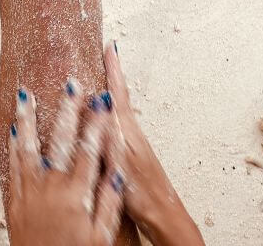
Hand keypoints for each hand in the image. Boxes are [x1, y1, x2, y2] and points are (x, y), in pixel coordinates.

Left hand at [9, 81, 123, 245]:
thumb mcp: (101, 236)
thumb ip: (109, 203)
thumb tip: (117, 172)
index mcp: (76, 193)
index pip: (90, 149)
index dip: (96, 122)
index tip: (101, 100)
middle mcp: (52, 186)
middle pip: (61, 140)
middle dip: (67, 109)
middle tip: (70, 84)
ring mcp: (31, 191)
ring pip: (30, 146)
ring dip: (30, 118)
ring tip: (27, 94)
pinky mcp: (17, 199)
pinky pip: (15, 165)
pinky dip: (14, 144)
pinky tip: (14, 128)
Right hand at [104, 42, 204, 245]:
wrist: (163, 216)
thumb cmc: (143, 193)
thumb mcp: (120, 162)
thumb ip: (108, 134)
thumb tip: (99, 104)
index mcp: (127, 130)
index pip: (118, 92)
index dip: (113, 69)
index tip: (111, 46)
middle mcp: (130, 132)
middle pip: (119, 96)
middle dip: (111, 74)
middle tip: (106, 53)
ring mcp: (131, 142)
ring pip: (117, 110)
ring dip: (110, 92)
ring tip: (101, 77)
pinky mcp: (130, 154)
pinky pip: (115, 125)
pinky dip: (108, 114)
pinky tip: (101, 119)